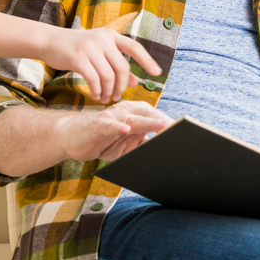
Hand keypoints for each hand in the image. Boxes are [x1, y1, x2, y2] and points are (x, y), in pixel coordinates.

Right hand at [40, 27, 161, 103]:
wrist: (50, 40)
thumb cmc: (77, 48)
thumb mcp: (99, 52)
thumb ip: (117, 64)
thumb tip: (136, 83)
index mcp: (111, 35)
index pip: (134, 47)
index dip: (147, 60)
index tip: (157, 73)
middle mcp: (103, 39)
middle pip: (122, 68)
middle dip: (122, 86)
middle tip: (117, 97)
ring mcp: (90, 47)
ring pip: (108, 76)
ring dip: (109, 91)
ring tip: (105, 99)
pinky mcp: (78, 58)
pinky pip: (94, 79)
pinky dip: (97, 90)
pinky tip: (96, 96)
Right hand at [57, 100, 172, 162]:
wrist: (73, 137)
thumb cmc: (104, 139)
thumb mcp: (128, 144)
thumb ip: (144, 143)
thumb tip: (165, 149)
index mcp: (136, 112)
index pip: (157, 117)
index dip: (170, 125)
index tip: (187, 131)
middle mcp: (126, 110)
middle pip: (149, 115)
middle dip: (164, 123)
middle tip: (180, 129)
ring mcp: (112, 117)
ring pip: (133, 119)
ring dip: (148, 123)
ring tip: (163, 126)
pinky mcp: (98, 125)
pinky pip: (109, 126)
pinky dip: (117, 127)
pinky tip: (125, 130)